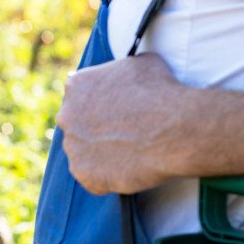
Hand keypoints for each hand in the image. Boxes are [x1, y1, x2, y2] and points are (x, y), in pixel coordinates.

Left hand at [56, 53, 196, 194]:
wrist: (175, 129)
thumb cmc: (162, 92)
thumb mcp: (140, 64)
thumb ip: (118, 72)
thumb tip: (121, 76)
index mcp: (77, 86)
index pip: (80, 98)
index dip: (99, 108)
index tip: (114, 115)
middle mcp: (67, 115)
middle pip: (76, 126)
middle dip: (94, 131)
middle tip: (120, 136)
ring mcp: (73, 147)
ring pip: (82, 154)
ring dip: (99, 155)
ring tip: (128, 153)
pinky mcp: (83, 173)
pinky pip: (92, 179)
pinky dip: (107, 178)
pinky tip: (127, 169)